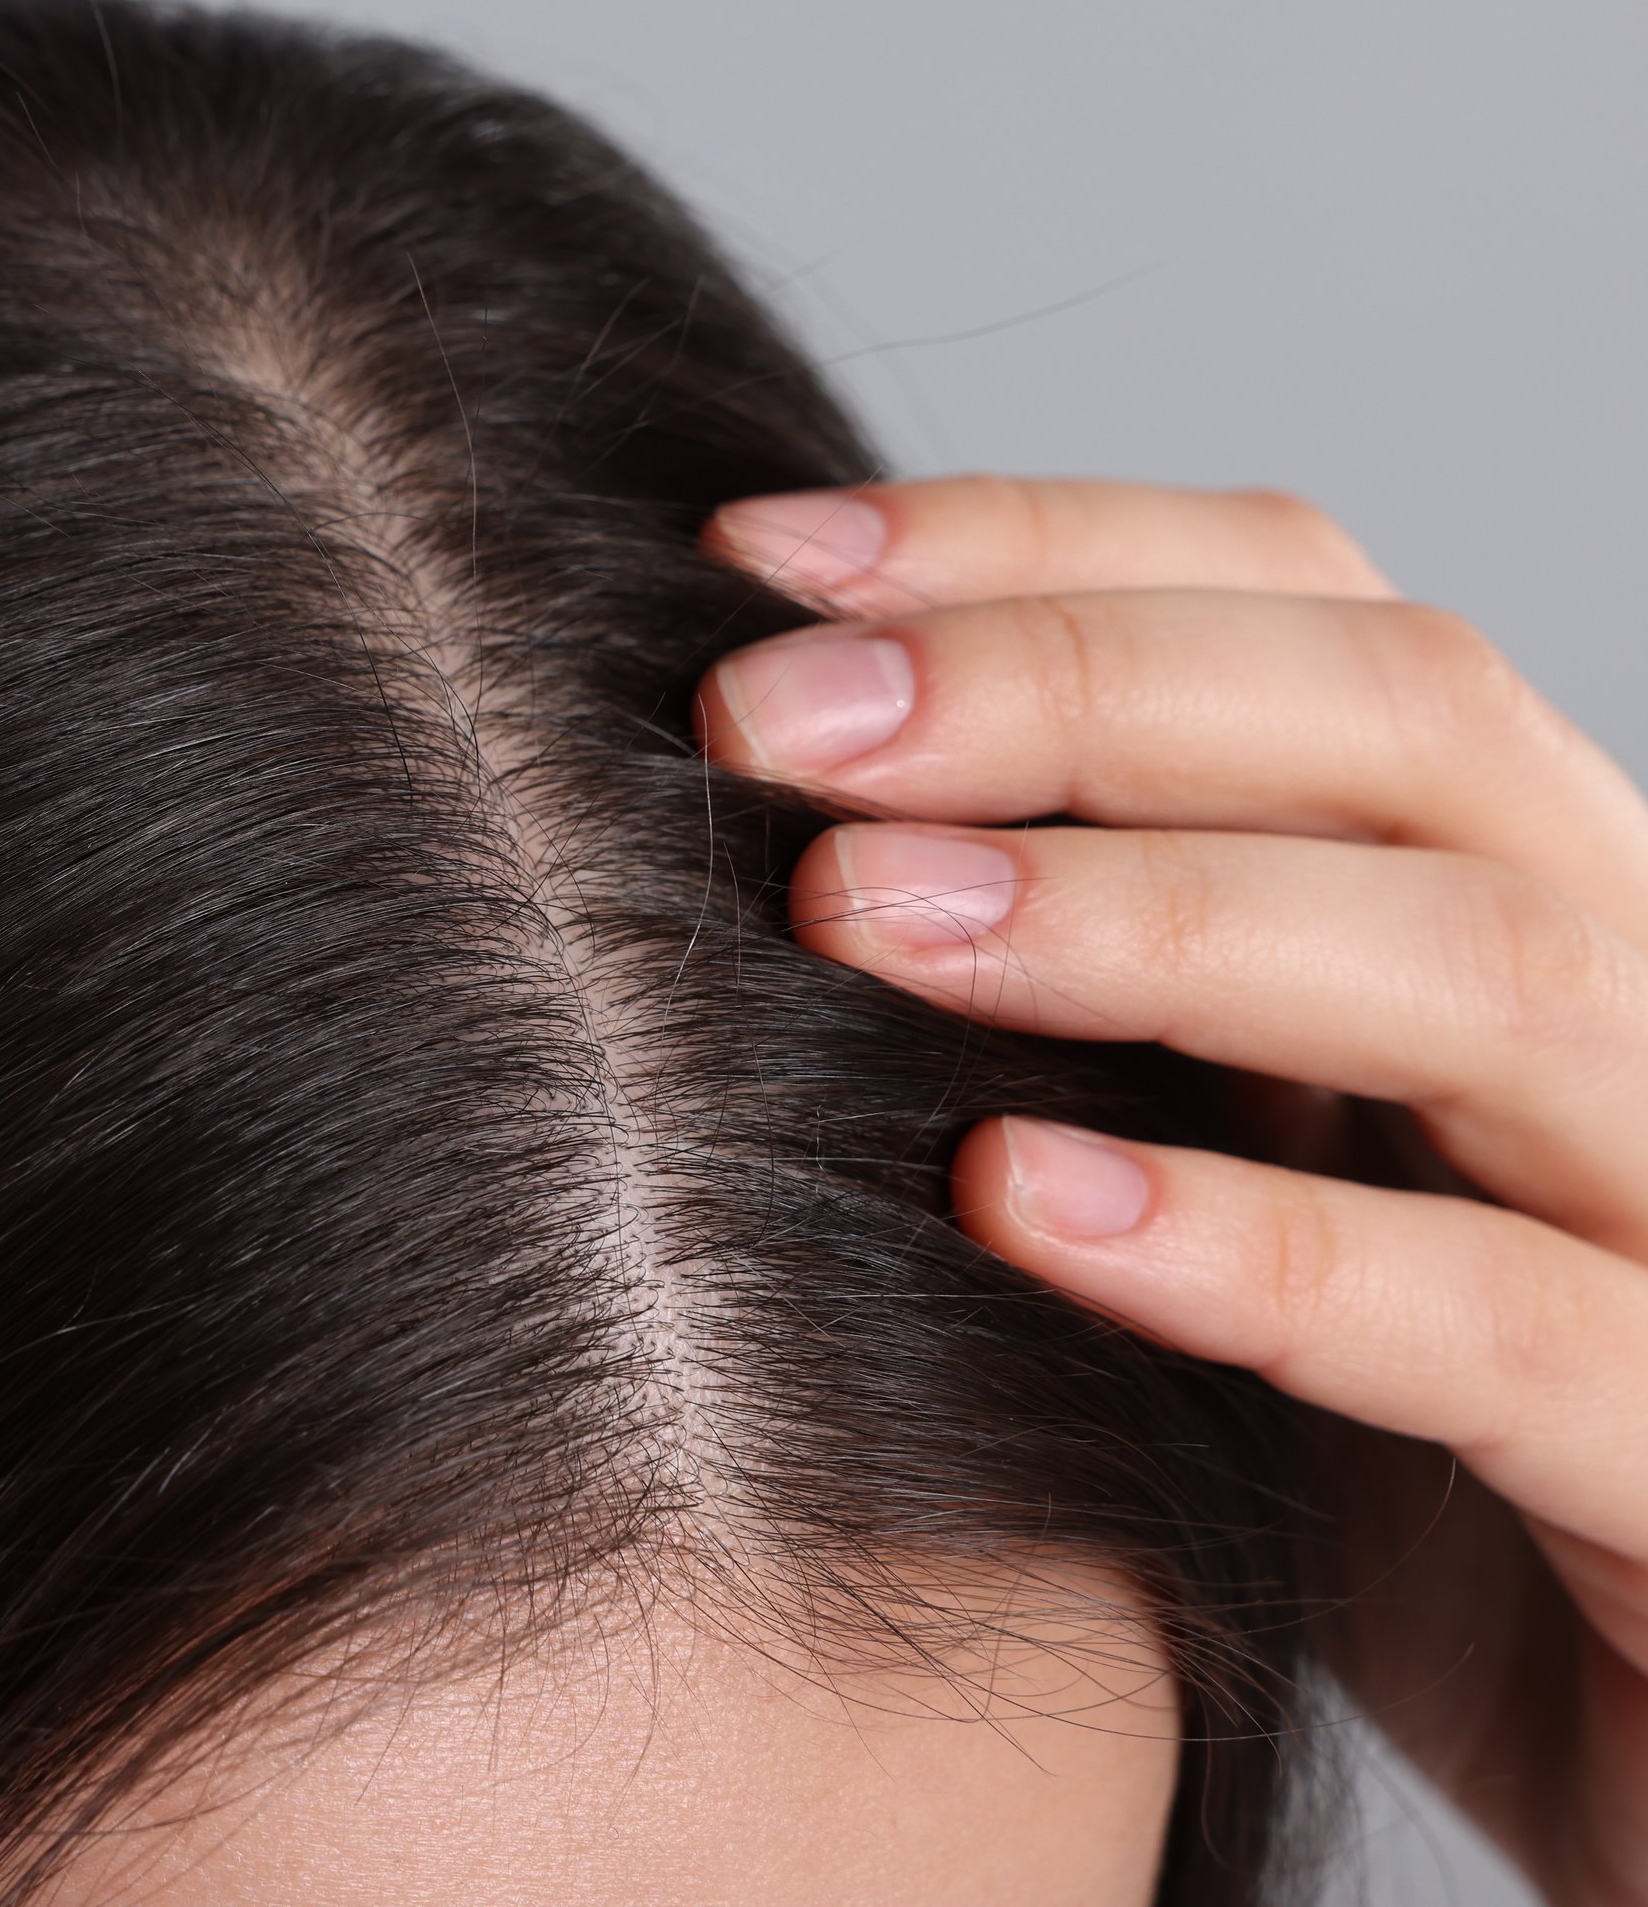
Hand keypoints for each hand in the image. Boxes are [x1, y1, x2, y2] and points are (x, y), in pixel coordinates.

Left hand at [699, 477, 1647, 1904]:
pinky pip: (1521, 1332)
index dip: (1034, 545)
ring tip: (855, 913)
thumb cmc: (1372, 1460)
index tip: (742, 564)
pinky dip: (1269, 1249)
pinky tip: (1021, 1203)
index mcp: (1518, 890)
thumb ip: (1073, 1006)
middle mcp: (1643, 1001)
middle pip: (1409, 723)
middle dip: (1061, 684)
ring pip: (1488, 974)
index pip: (1312, 602)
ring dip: (1146, 914)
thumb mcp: (1223, 1172)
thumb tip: (750, 828)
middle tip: (759, 722)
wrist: (1640, 1754)